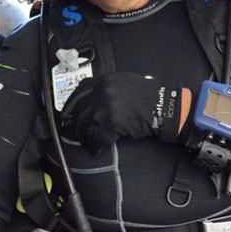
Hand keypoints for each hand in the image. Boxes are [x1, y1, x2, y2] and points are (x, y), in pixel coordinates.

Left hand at [60, 72, 186, 153]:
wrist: (164, 106)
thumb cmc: (150, 95)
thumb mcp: (126, 82)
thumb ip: (109, 87)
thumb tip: (97, 97)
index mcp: (104, 81)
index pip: (79, 90)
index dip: (70, 104)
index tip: (66, 112)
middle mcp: (101, 92)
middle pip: (79, 109)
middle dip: (73, 122)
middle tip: (70, 130)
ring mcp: (105, 108)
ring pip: (85, 124)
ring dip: (83, 135)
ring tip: (84, 141)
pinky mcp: (110, 124)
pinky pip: (97, 138)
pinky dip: (94, 146)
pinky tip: (94, 150)